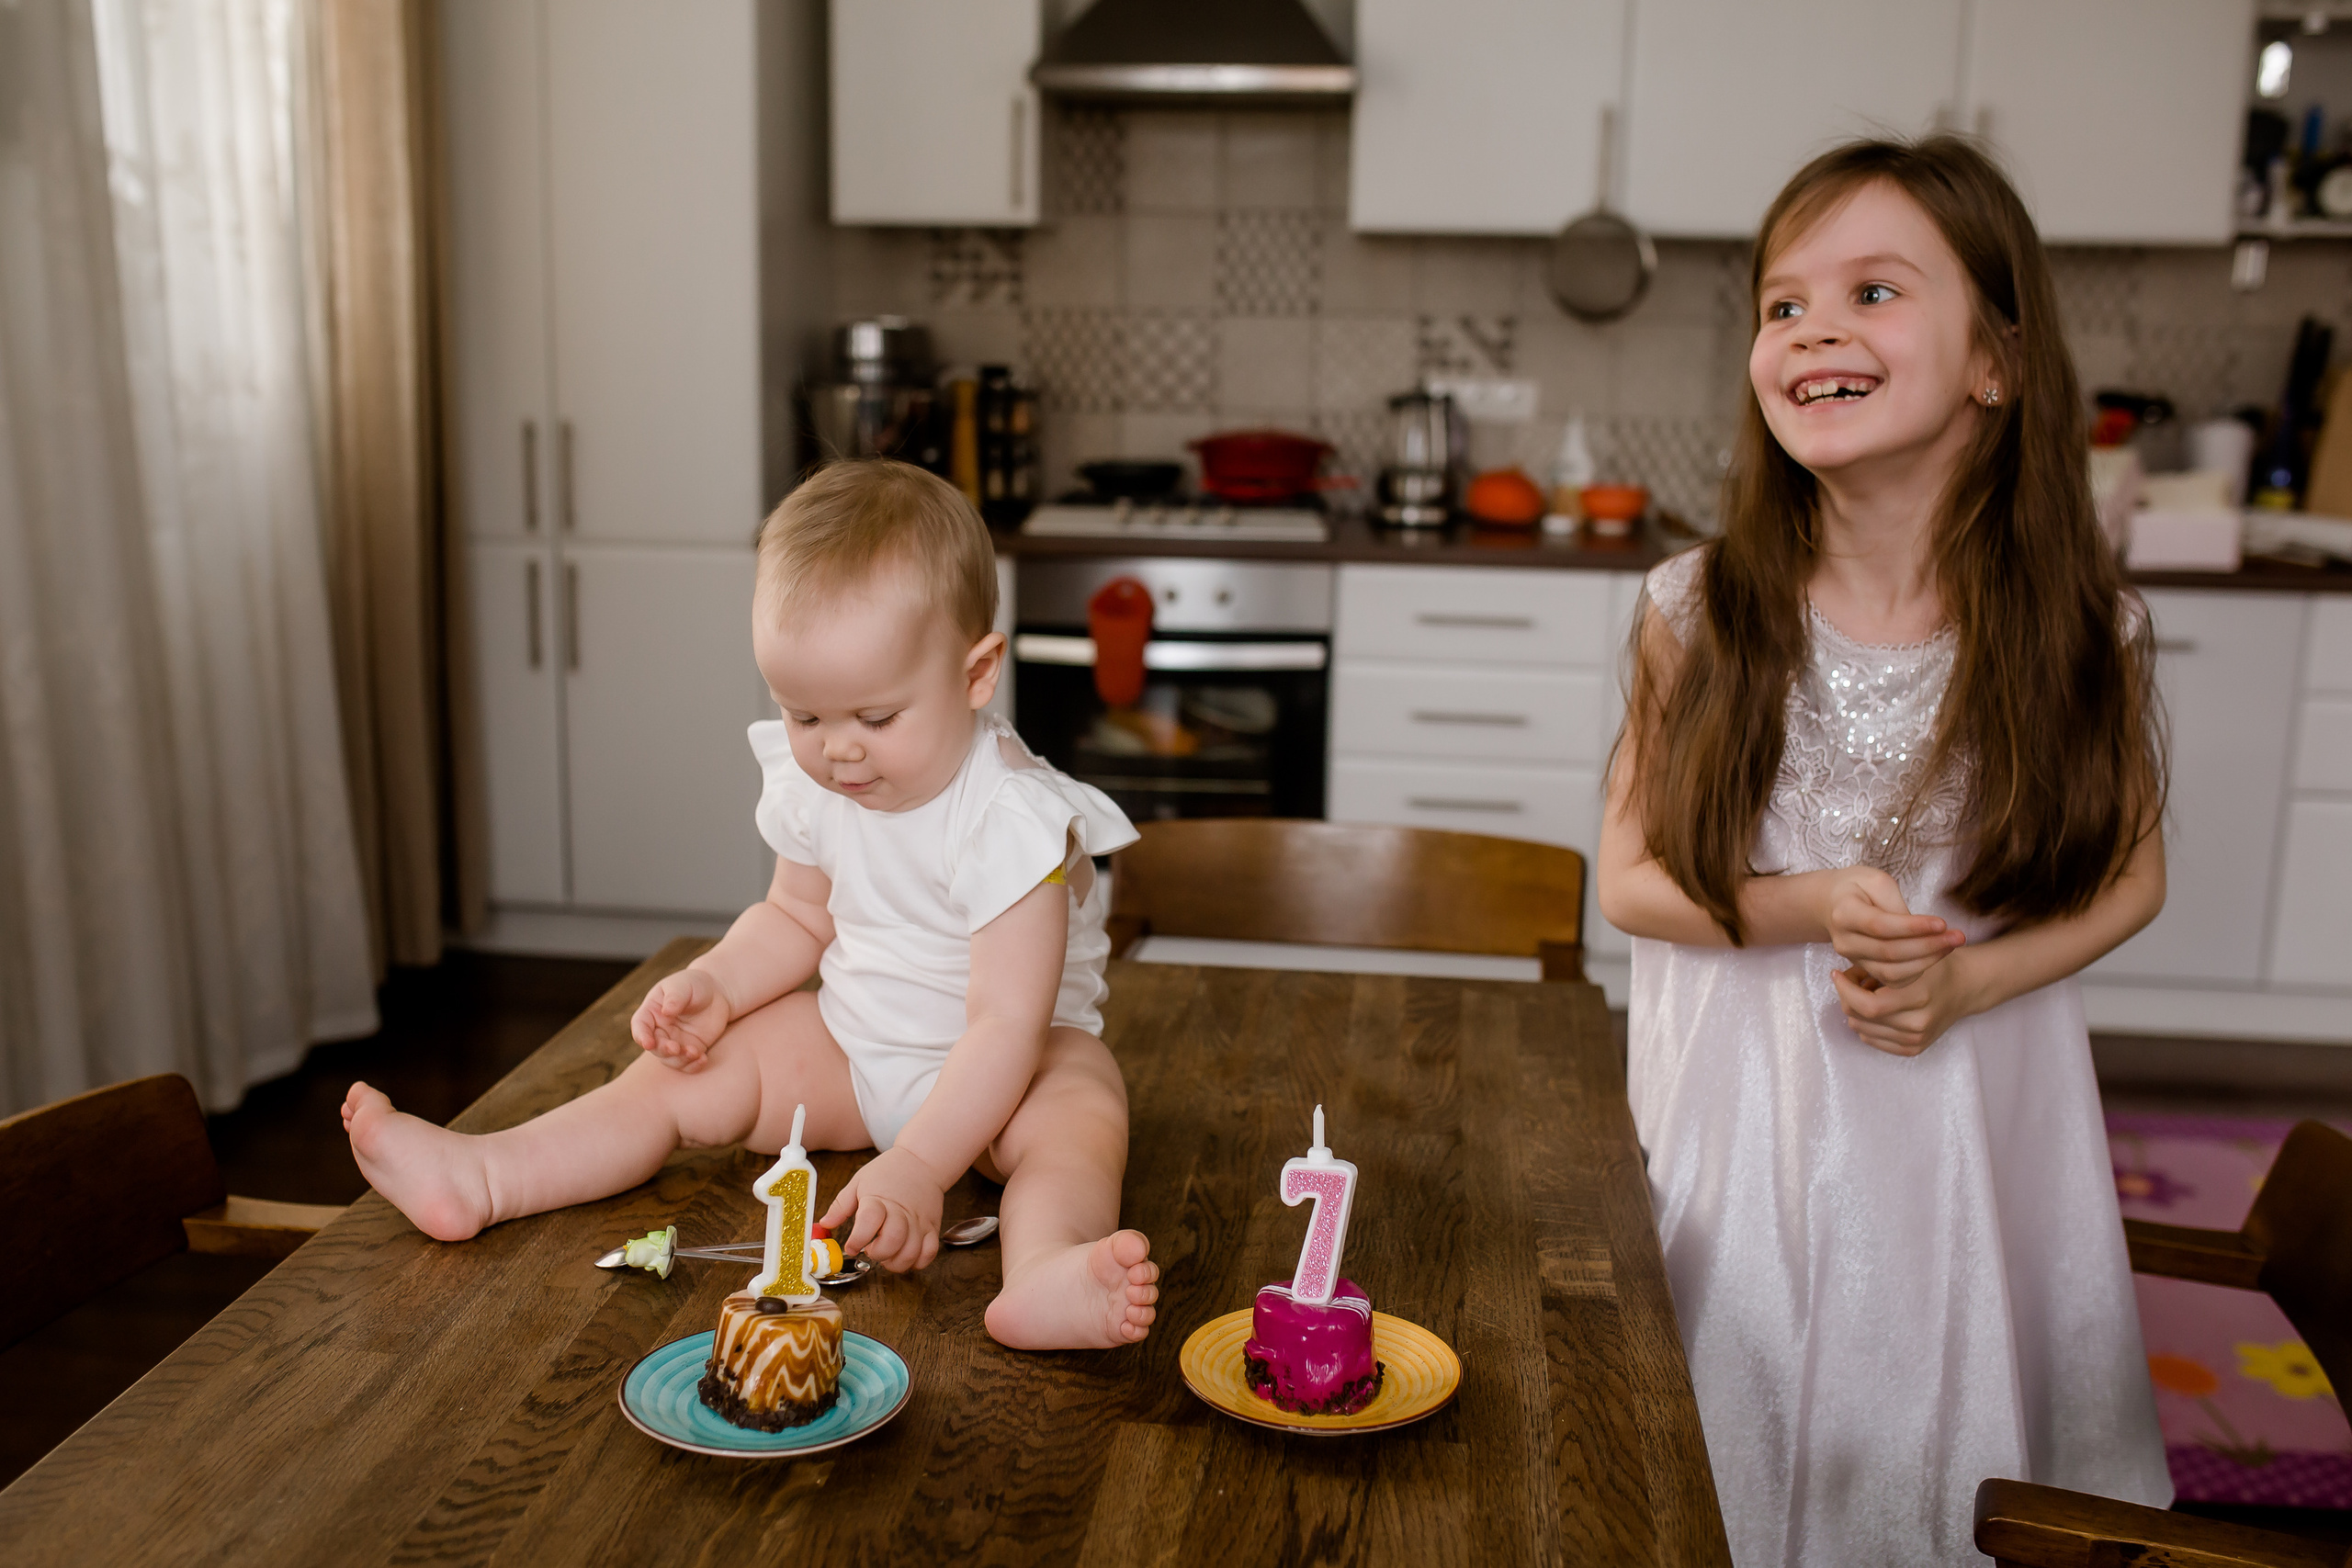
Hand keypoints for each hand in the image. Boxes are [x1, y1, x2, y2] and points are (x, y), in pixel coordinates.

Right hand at [628, 968, 730, 1071]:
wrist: (718, 992)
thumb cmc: (695, 984)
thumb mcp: (683, 985)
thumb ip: (674, 997)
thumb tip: (666, 1012)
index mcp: (652, 1012)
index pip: (640, 1026)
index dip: (641, 1036)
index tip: (648, 1043)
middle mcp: (660, 1030)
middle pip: (655, 1046)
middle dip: (664, 1050)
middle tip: (676, 1048)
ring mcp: (675, 1041)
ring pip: (670, 1059)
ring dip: (680, 1059)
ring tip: (696, 1052)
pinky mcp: (691, 1049)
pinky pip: (688, 1064)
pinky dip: (693, 1065)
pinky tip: (703, 1059)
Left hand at [818, 1147, 945, 1272]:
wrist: (922, 1161)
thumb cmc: (889, 1170)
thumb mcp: (859, 1181)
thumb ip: (841, 1205)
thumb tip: (825, 1223)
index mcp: (879, 1199)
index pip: (869, 1222)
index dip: (857, 1239)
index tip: (851, 1246)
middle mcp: (901, 1212)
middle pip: (892, 1241)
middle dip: (877, 1254)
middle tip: (870, 1250)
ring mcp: (919, 1221)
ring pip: (911, 1253)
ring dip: (895, 1262)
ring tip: (886, 1255)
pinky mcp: (932, 1227)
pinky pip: (929, 1253)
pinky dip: (917, 1262)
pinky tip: (905, 1256)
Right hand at [1821, 865, 1963, 987]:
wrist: (1832, 904)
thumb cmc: (1858, 887)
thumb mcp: (1877, 881)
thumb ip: (1896, 904)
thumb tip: (1920, 929)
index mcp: (1844, 914)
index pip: (1881, 926)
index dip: (1913, 928)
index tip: (1943, 923)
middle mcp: (1845, 941)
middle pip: (1889, 953)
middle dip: (1928, 946)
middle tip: (1959, 936)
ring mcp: (1852, 959)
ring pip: (1892, 972)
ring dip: (1927, 961)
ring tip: (1951, 945)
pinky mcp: (1864, 968)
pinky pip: (1893, 980)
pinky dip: (1918, 971)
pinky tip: (1936, 955)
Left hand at [1832, 948, 1984, 1056]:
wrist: (1964, 988)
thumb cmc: (1934, 966)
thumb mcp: (1909, 955)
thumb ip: (1877, 964)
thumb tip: (1842, 975)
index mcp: (1919, 996)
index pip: (1867, 1004)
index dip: (1845, 989)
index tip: (1837, 974)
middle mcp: (1918, 1022)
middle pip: (1861, 1018)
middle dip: (1846, 997)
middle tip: (1847, 981)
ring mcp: (1916, 1039)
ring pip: (1862, 1030)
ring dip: (1854, 1011)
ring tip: (1863, 992)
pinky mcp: (1914, 1049)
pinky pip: (1872, 1040)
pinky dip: (1865, 1024)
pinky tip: (1872, 1008)